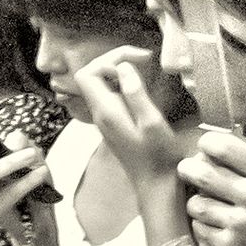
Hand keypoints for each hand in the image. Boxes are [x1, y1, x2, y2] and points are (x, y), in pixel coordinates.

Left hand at [76, 47, 190, 194]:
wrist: (157, 186)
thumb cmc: (159, 157)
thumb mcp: (152, 122)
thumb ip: (135, 93)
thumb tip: (124, 67)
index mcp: (106, 111)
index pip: (87, 73)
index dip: (108, 59)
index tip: (136, 61)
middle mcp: (101, 114)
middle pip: (93, 75)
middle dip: (115, 61)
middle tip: (144, 60)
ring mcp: (107, 119)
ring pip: (102, 84)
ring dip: (121, 71)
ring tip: (147, 69)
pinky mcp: (116, 123)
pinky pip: (112, 95)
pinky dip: (125, 84)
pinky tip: (145, 87)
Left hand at [178, 129, 245, 245]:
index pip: (224, 146)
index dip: (208, 144)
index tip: (207, 148)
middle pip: (202, 172)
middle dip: (190, 169)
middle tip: (189, 170)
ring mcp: (239, 224)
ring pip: (196, 203)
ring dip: (198, 201)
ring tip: (204, 203)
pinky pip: (200, 230)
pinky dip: (203, 226)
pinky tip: (213, 227)